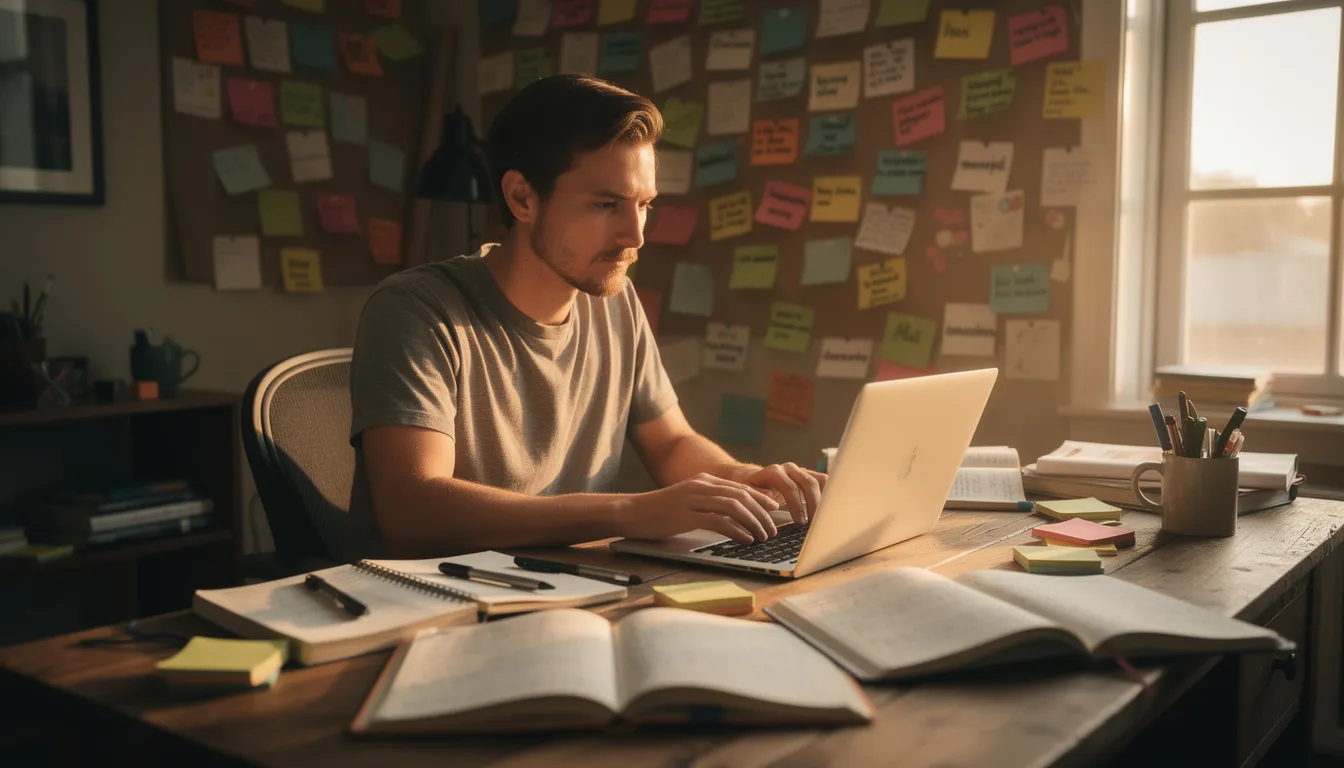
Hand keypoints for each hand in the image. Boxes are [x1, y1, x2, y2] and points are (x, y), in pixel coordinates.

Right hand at [617, 473, 781, 543]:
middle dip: (762, 513)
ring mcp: (694, 499)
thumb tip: (734, 514)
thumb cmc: (659, 511)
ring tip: (763, 536)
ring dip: (753, 523)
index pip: (740, 487)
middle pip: (742, 496)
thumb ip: (709, 502)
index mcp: (704, 481)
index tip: (774, 510)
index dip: (760, 498)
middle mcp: (701, 486)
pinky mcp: (687, 516)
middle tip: (773, 529)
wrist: (631, 512)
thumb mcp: (688, 500)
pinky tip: (746, 540)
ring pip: (734, 507)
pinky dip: (737, 531)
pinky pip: (719, 522)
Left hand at [729, 463, 826, 525]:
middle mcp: (789, 469)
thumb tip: (771, 499)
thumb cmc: (748, 487)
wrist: (749, 476)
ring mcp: (799, 470)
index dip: (797, 505)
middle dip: (813, 505)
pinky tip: (827, 510)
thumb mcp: (746, 493)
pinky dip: (828, 493)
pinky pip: (823, 481)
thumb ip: (758, 496)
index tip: (800, 522)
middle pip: (808, 483)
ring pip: (818, 481)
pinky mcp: (807, 475)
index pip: (790, 487)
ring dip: (822, 501)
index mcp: (774, 472)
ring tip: (821, 519)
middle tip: (813, 524)